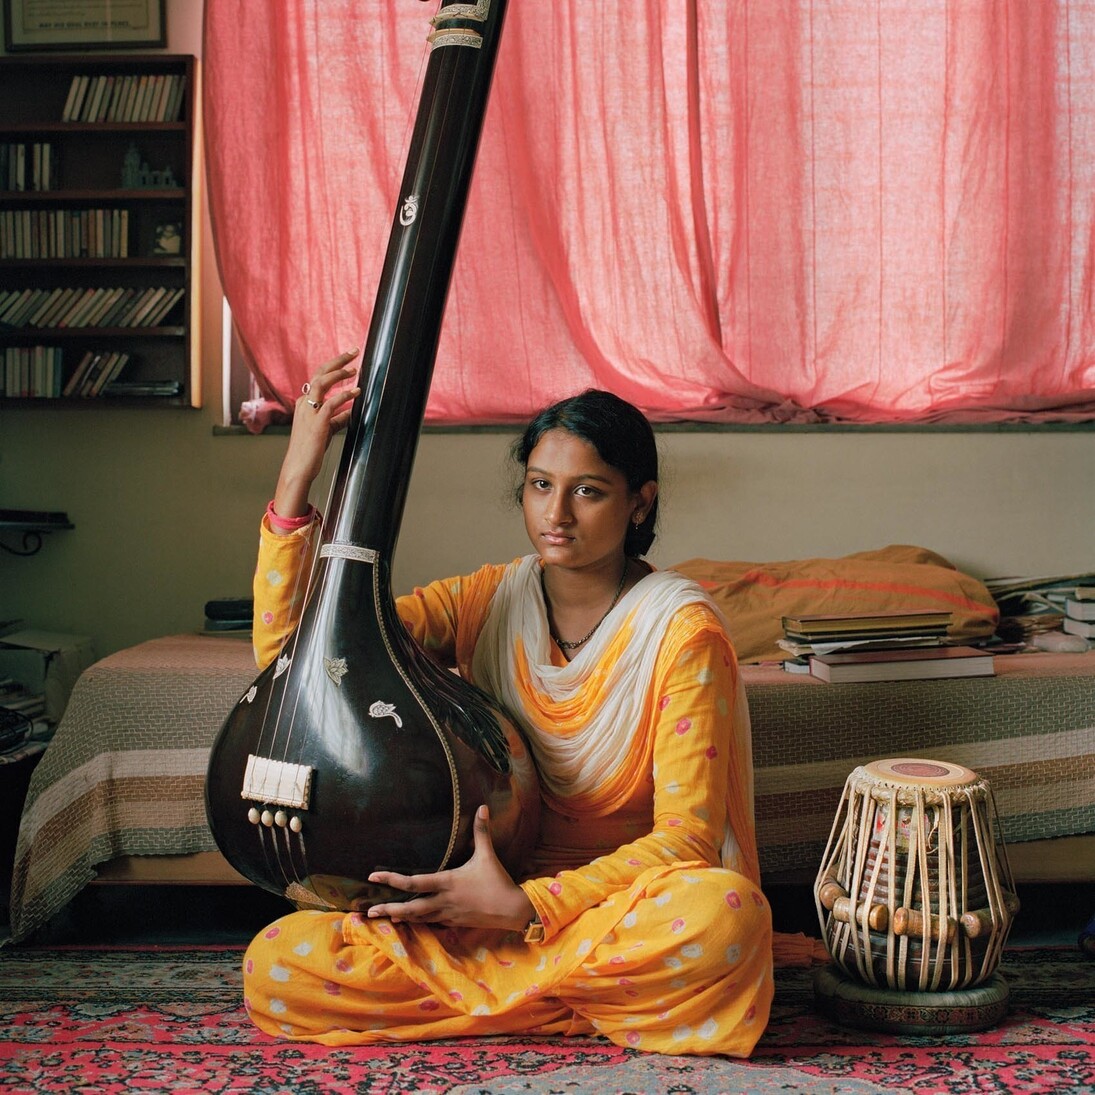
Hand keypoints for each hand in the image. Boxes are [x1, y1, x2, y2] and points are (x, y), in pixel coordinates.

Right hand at [273, 349, 360, 517]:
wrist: (299, 466)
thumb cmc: (312, 449)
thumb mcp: (326, 430)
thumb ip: (337, 419)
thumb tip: (350, 412)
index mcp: (305, 403)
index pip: (319, 377)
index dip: (334, 367)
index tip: (350, 360)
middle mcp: (305, 403)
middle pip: (320, 373)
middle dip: (338, 360)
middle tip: (354, 351)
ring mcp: (309, 411)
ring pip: (322, 382)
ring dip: (339, 373)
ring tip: (355, 370)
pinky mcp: (317, 422)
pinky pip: (330, 403)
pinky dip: (344, 395)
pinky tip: (356, 392)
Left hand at [367, 805, 535, 931]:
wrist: (512, 910)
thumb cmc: (497, 880)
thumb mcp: (488, 855)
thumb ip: (481, 831)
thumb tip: (482, 807)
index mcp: (448, 882)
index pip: (414, 882)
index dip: (392, 879)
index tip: (374, 876)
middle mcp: (443, 900)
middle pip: (410, 908)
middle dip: (389, 908)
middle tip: (369, 911)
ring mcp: (448, 913)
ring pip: (418, 918)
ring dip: (400, 916)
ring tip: (384, 915)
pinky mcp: (454, 922)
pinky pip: (431, 923)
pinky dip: (418, 921)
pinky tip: (410, 921)